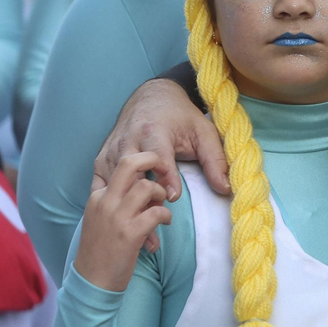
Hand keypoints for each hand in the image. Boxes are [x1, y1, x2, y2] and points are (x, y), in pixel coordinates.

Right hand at [73, 151, 174, 291]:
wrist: (92, 281)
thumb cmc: (100, 249)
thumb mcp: (100, 219)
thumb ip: (114, 201)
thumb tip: (140, 186)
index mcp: (97, 197)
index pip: (120, 167)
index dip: (141, 167)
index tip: (152, 174)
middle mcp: (104, 202)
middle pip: (129, 164)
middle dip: (153, 159)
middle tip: (165, 169)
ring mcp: (116, 217)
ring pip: (147, 186)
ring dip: (162, 194)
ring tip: (163, 206)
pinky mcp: (130, 233)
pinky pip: (157, 212)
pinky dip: (166, 215)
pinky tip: (164, 223)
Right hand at [92, 79, 226, 250]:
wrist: (151, 97)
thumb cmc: (180, 116)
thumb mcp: (203, 132)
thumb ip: (215, 160)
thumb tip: (225, 188)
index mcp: (153, 130)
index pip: (157, 156)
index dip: (165, 176)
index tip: (173, 197)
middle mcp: (128, 139)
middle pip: (132, 172)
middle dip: (144, 195)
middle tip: (160, 217)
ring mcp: (112, 150)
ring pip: (116, 181)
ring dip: (129, 204)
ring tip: (146, 229)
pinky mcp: (102, 158)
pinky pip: (102, 184)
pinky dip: (112, 202)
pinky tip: (127, 219)